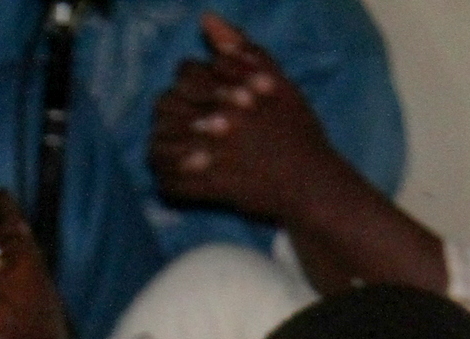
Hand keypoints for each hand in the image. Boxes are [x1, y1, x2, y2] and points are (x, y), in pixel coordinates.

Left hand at [146, 13, 338, 221]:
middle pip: (165, 106)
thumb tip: (205, 19)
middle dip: (172, 113)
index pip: (185, 73)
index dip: (189, 82)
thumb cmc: (296, 129)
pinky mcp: (208, 188)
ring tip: (181, 148)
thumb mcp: (278, 80)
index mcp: (233, 91)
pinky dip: (169, 181)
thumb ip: (242, 49)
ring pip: (159, 144)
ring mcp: (212, 156)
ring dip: (164, 146)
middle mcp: (219, 120)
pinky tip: (182, 176)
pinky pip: (168, 183)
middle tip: (188, 124)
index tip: (202, 96)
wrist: (310, 182)